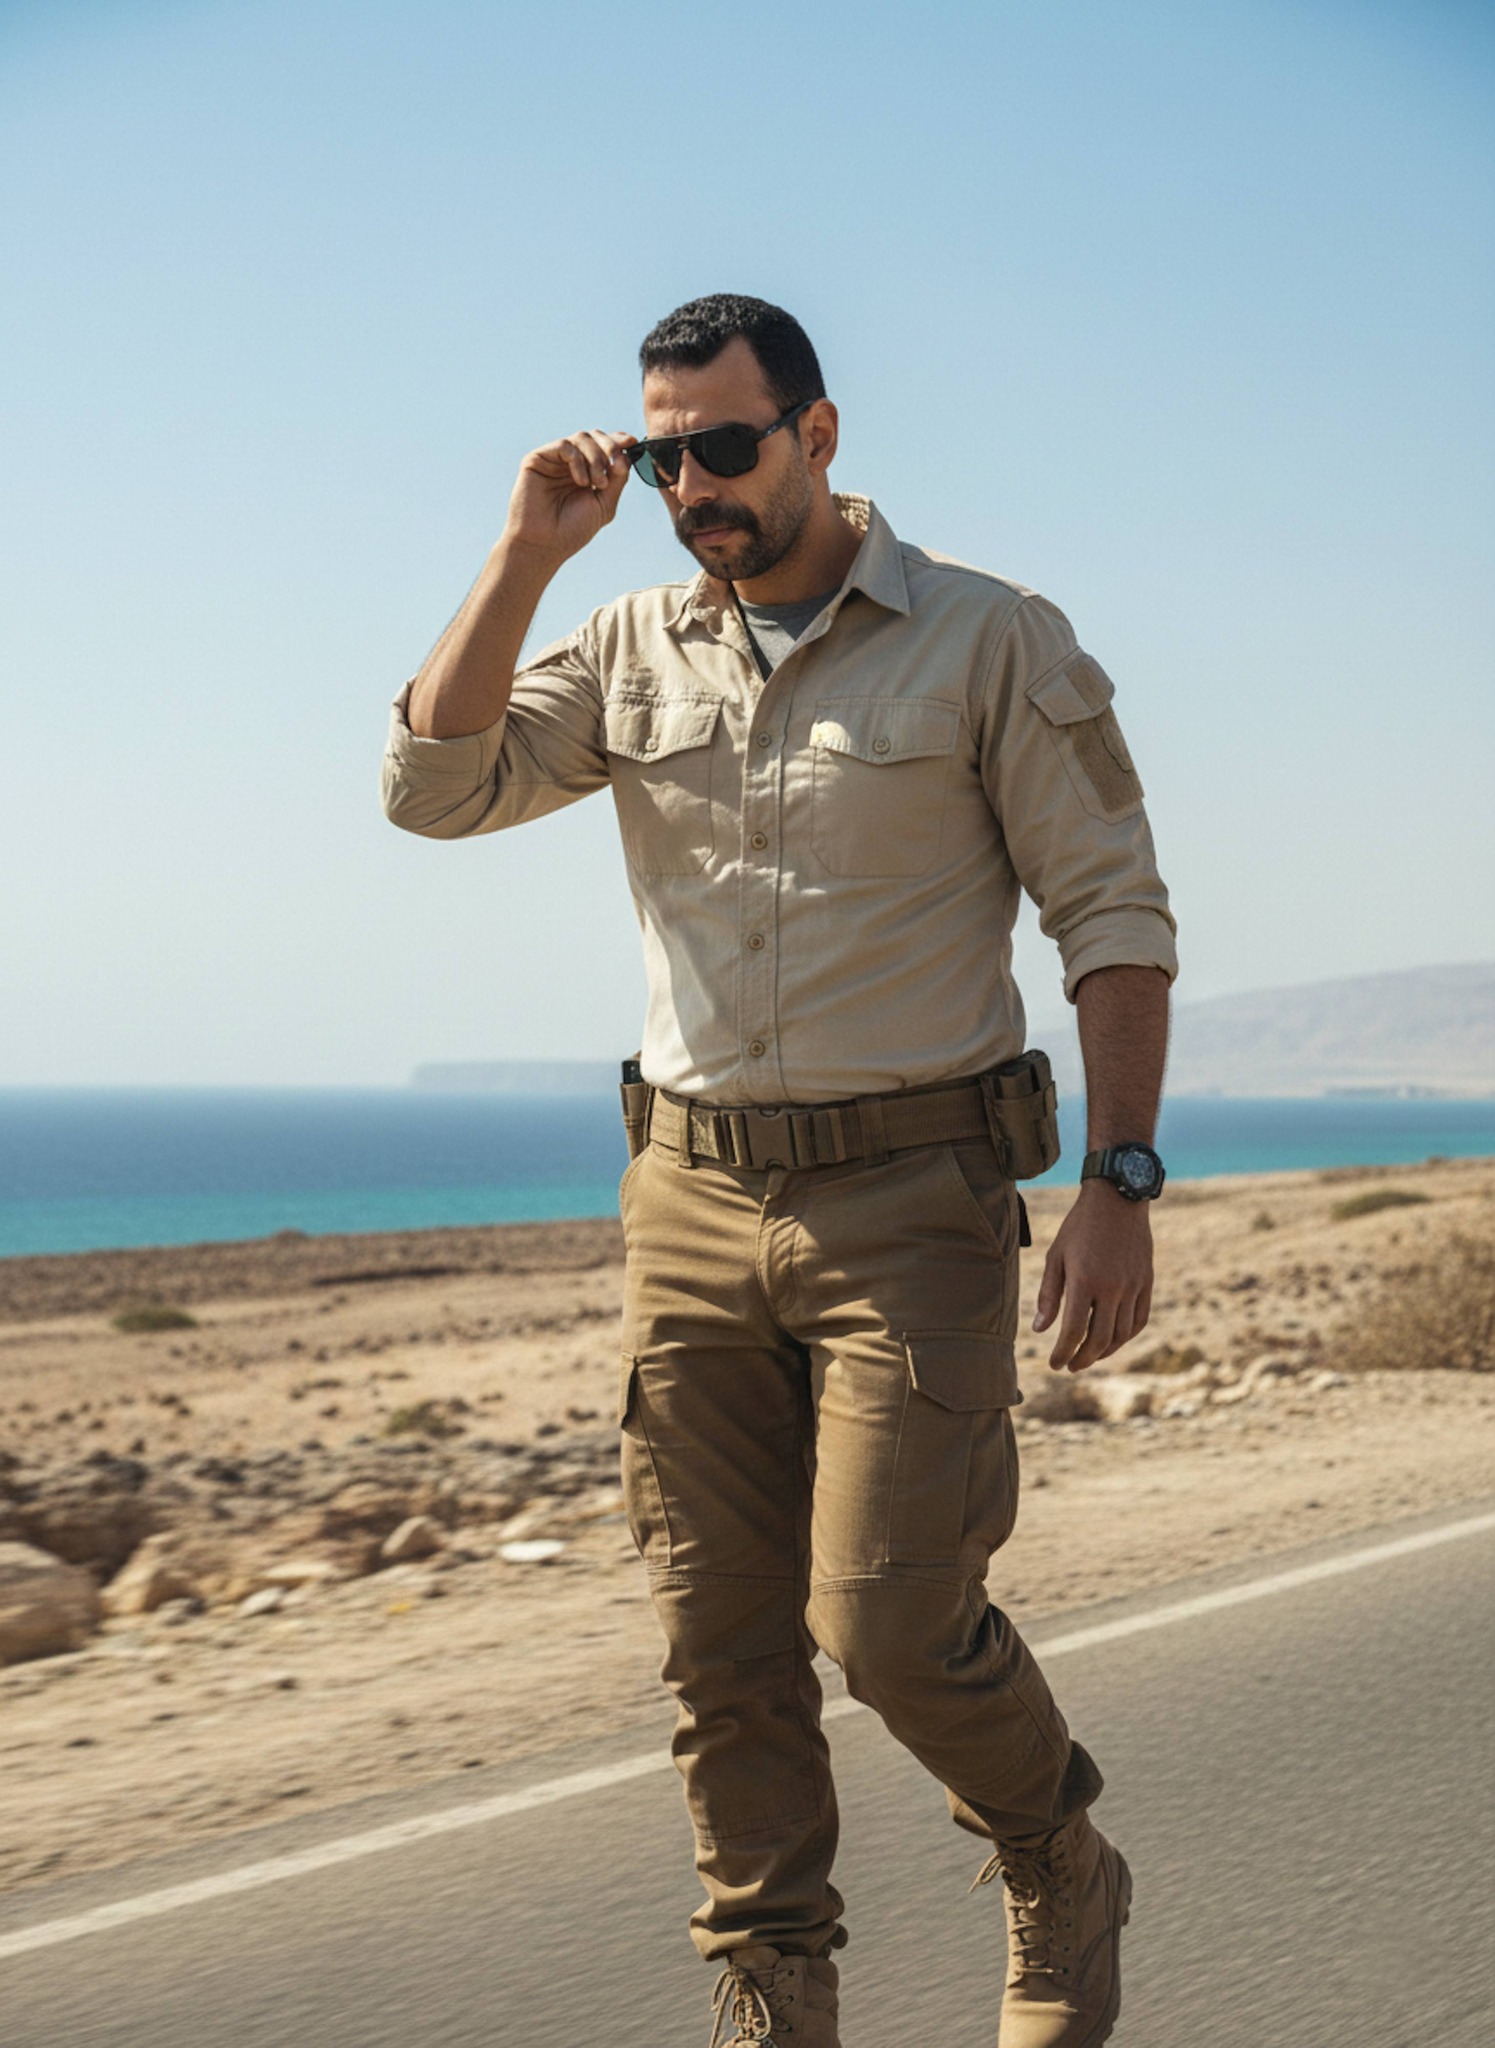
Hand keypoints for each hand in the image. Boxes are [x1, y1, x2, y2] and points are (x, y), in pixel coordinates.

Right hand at [503, 429, 637, 563]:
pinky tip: (581, 482)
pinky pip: (565, 446)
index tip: (633, 443)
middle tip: (617, 465)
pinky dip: (578, 461)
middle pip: (595, 436)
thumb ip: (617, 480)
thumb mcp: (604, 505)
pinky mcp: (537, 459)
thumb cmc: (572, 530)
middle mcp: (570, 463)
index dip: (618, 441)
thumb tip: (627, 455)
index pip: (604, 446)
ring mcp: (554, 460)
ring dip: (597, 458)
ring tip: (598, 483)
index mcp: (587, 472)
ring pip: (582, 438)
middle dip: (611, 447)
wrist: (544, 544)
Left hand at [1033, 1180, 1153, 1371]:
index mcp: (1084, 1281)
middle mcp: (1112, 1287)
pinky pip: (1139, 1320)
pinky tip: (1112, 1340)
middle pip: (1099, 1340)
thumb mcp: (1056, 1256)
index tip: (1054, 1364)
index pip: (1073, 1332)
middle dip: (1083, 1359)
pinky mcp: (1146, 1282)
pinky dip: (1126, 1336)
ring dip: (1104, 1352)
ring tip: (1089, 1356)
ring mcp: (1133, 1286)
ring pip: (1121, 1334)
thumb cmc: (1079, 1227)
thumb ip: (1049, 1295)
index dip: (1063, 1353)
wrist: (1118, 1199)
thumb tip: (1040, 1330)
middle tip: (1070, 1366)